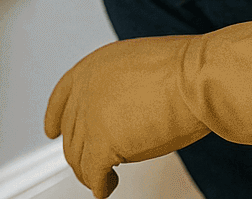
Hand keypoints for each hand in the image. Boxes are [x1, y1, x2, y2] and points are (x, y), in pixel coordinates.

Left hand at [44, 35, 210, 197]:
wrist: (198, 78)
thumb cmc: (187, 70)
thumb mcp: (142, 64)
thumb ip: (122, 85)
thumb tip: (124, 109)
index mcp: (96, 66)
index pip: (63, 95)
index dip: (56, 116)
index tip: (53, 129)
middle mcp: (87, 89)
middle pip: (72, 132)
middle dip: (81, 152)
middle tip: (93, 163)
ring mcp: (92, 116)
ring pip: (79, 156)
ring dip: (91, 171)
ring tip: (104, 178)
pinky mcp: (102, 142)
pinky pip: (93, 173)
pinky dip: (100, 185)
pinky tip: (108, 187)